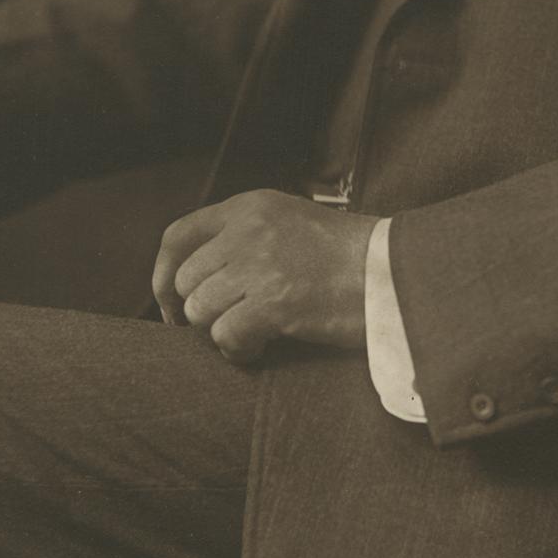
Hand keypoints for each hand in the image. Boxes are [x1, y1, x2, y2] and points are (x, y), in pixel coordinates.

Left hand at [152, 190, 379, 364]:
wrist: (394, 272)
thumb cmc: (348, 256)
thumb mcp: (290, 222)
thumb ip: (245, 236)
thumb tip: (199, 277)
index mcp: (250, 207)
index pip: (178, 235)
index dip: (163, 275)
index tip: (169, 304)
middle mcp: (248, 230)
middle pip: (186, 280)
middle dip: (199, 311)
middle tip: (226, 326)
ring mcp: (260, 265)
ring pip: (200, 311)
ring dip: (220, 331)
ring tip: (253, 335)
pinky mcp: (274, 302)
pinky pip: (226, 336)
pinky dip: (238, 351)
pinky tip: (262, 348)